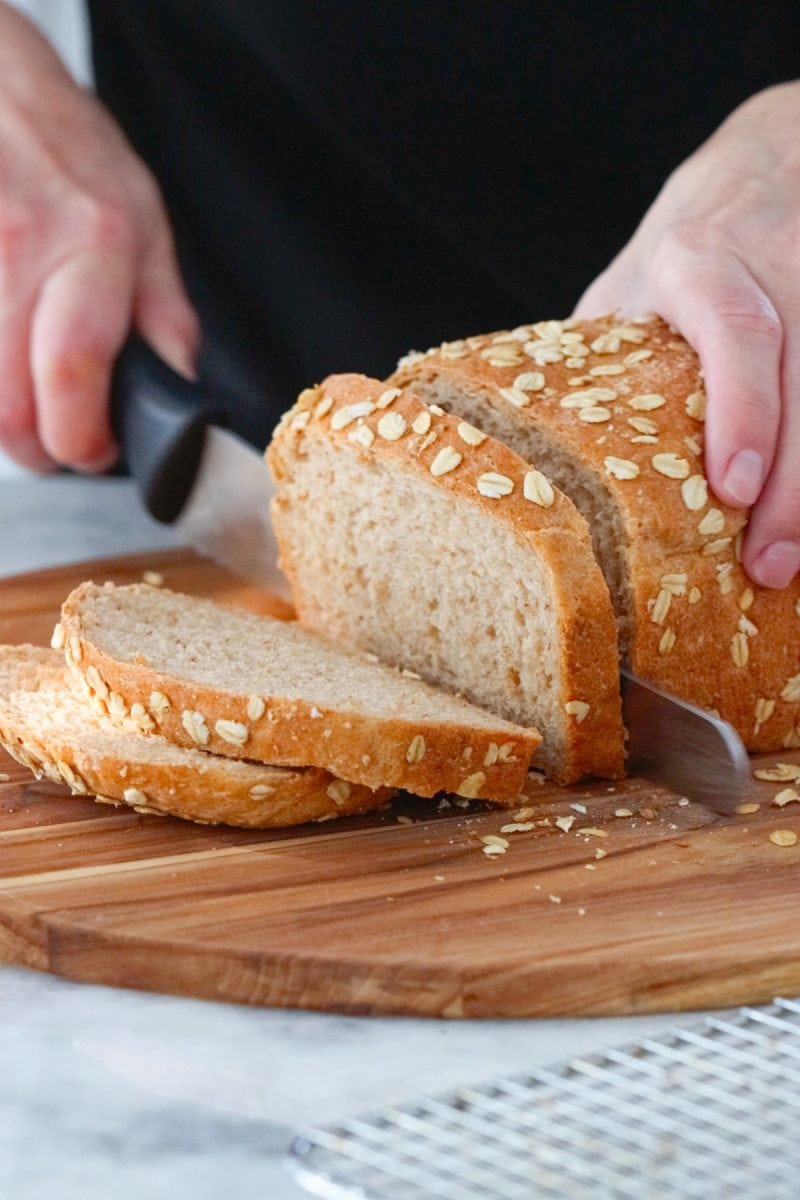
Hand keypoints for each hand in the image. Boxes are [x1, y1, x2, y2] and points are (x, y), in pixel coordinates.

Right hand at [0, 3, 198, 471]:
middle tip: (59, 442)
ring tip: (30, 398)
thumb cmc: (72, 155)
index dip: (80, 439)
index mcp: (92, 248)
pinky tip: (7, 363)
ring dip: (5, 417)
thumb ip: (166, 317)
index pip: (72, 371)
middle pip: (7, 408)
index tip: (94, 452)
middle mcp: (20, 251)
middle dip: (37, 449)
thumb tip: (182, 392)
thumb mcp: (146, 225)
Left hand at [574, 81, 799, 588]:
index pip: (734, 332)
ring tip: (789, 561)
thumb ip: (603, 356)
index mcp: (697, 260)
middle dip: (792, 484)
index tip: (733, 486)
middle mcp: (774, 267)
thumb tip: (541, 454)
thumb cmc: (687, 243)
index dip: (741, 410)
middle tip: (767, 564)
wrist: (771, 163)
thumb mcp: (628, 285)